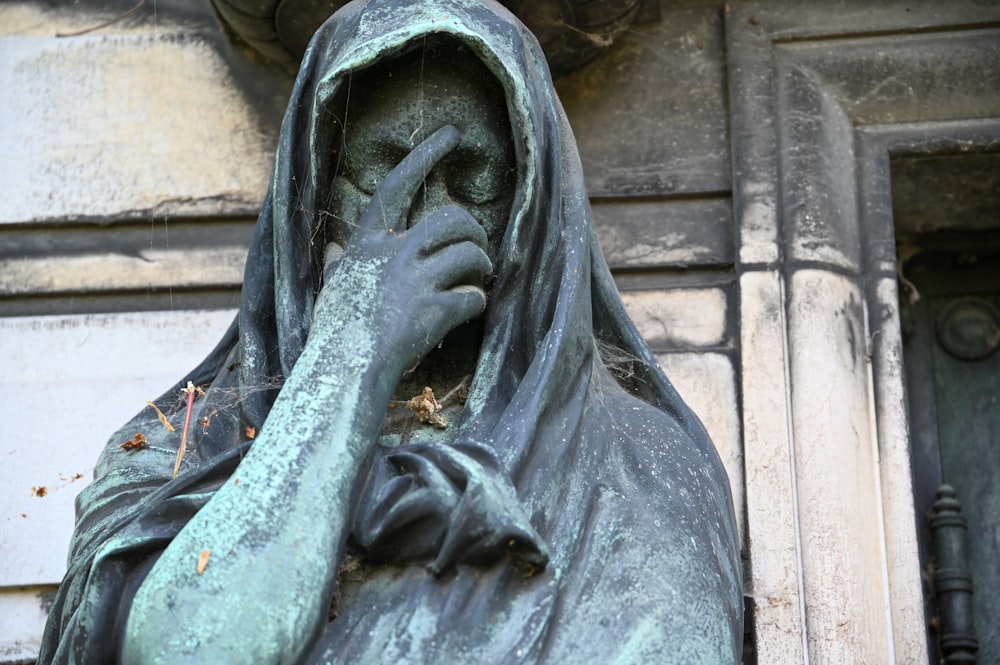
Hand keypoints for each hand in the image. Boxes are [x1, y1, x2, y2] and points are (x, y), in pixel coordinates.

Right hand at [313, 126, 492, 377]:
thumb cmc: (334, 334)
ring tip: (475, 280)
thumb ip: (337, 266)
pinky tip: (465, 313)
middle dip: (474, 230)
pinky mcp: (434, 312)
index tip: (452, 134)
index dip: (426, 155)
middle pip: (453, 218)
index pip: (398, 184)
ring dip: (481, 267)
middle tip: (477, 251)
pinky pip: (473, 297)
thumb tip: (332, 250)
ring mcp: (414, 282)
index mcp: (366, 243)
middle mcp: (392, 254)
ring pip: (470, 254)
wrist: (342, 374)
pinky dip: (475, 303)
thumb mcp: (331, 289)